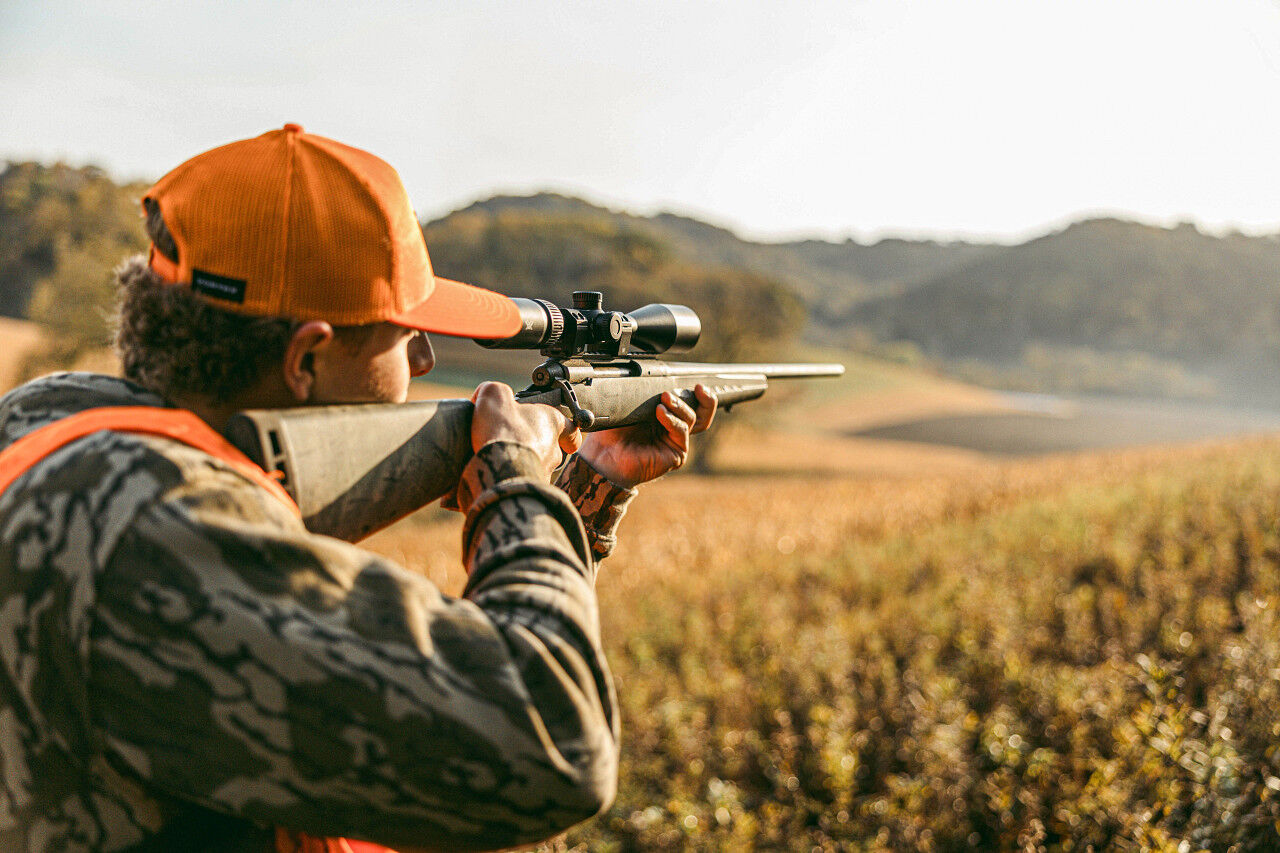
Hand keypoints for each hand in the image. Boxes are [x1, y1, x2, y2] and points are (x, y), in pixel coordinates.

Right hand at [471, 382, 581, 476]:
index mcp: (551, 424)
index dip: (568, 433)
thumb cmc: (503, 431)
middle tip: (511, 444)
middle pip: (548, 449)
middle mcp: (553, 451)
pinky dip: (510, 481)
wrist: (500, 470)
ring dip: (520, 465)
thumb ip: (495, 391)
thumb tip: (488, 396)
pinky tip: (494, 476)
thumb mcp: (494, 395)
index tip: (568, 440)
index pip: (570, 428)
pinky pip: (522, 485)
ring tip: (497, 461)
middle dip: (532, 448)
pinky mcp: (531, 492)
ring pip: (534, 468)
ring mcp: (544, 474)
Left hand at [576, 384, 717, 487]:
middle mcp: (674, 429)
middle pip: (702, 414)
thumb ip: (646, 394)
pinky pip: (681, 432)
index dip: (699, 394)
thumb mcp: (630, 407)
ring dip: (680, 406)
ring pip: (692, 419)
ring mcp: (676, 442)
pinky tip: (660, 412)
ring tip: (665, 398)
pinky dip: (672, 420)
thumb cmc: (613, 432)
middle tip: (698, 388)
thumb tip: (657, 381)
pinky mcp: (676, 454)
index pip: (690, 403)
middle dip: (706, 400)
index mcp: (666, 416)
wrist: (604, 455)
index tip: (697, 384)